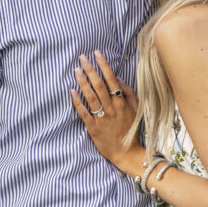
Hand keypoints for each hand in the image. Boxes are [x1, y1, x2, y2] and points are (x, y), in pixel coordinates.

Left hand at [71, 51, 139, 168]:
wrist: (126, 152)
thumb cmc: (130, 130)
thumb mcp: (136, 110)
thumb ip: (129, 93)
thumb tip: (119, 78)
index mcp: (122, 103)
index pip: (112, 79)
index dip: (104, 65)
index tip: (97, 53)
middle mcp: (111, 108)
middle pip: (99, 85)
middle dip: (90, 69)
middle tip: (82, 57)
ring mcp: (102, 118)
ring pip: (90, 96)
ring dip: (82, 82)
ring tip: (76, 70)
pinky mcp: (92, 128)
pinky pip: (83, 112)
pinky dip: (77, 102)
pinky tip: (72, 91)